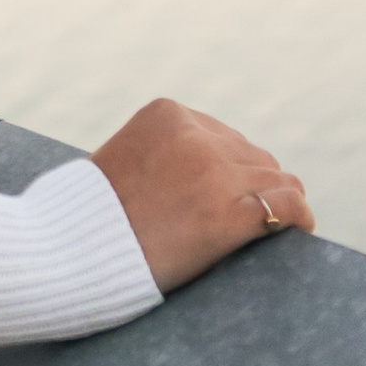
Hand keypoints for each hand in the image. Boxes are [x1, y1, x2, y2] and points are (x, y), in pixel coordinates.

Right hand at [91, 100, 313, 292]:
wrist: (66, 251)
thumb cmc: (83, 219)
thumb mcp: (118, 161)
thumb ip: (158, 155)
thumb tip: (192, 179)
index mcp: (167, 115)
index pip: (222, 137)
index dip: (228, 169)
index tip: (226, 194)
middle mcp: (196, 135)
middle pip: (252, 157)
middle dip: (248, 186)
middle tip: (243, 218)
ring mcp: (216, 172)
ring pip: (276, 180)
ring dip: (274, 204)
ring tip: (274, 227)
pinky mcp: (231, 212)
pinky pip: (289, 206)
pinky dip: (298, 219)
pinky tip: (299, 232)